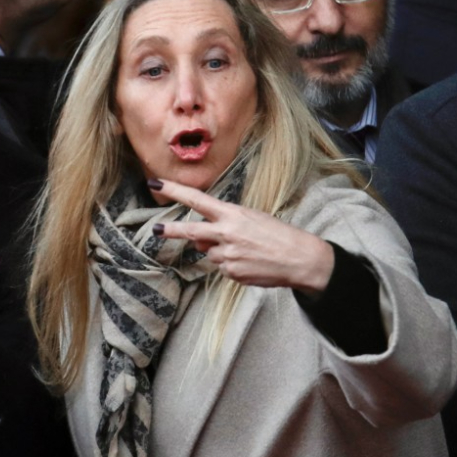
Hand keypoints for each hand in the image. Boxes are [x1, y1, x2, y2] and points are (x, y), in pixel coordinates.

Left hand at [149, 178, 334, 293]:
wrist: (299, 258)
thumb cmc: (277, 235)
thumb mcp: (251, 219)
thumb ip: (222, 226)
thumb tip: (199, 242)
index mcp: (232, 214)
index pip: (197, 199)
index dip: (174, 191)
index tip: (156, 183)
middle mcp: (226, 233)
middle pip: (191, 232)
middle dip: (172, 231)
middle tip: (156, 230)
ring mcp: (228, 255)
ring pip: (210, 253)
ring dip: (220, 251)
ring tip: (246, 250)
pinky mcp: (231, 272)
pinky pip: (222, 267)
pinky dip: (231, 264)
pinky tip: (249, 262)